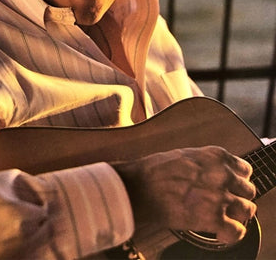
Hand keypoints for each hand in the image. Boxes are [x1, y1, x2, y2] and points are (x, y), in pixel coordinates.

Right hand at [113, 146, 255, 244]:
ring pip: (247, 210)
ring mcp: (219, 196)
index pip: (245, 169)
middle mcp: (222, 174)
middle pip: (248, 190)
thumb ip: (208, 163)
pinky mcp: (212, 218)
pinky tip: (219, 231)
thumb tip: (218, 174)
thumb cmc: (156, 171)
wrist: (140, 187)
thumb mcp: (186, 155)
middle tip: (226, 205)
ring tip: (223, 218)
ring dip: (237, 216)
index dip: (238, 181)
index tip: (232, 187)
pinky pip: (237, 231)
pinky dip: (230, 234)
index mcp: (216, 156)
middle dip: (238, 198)